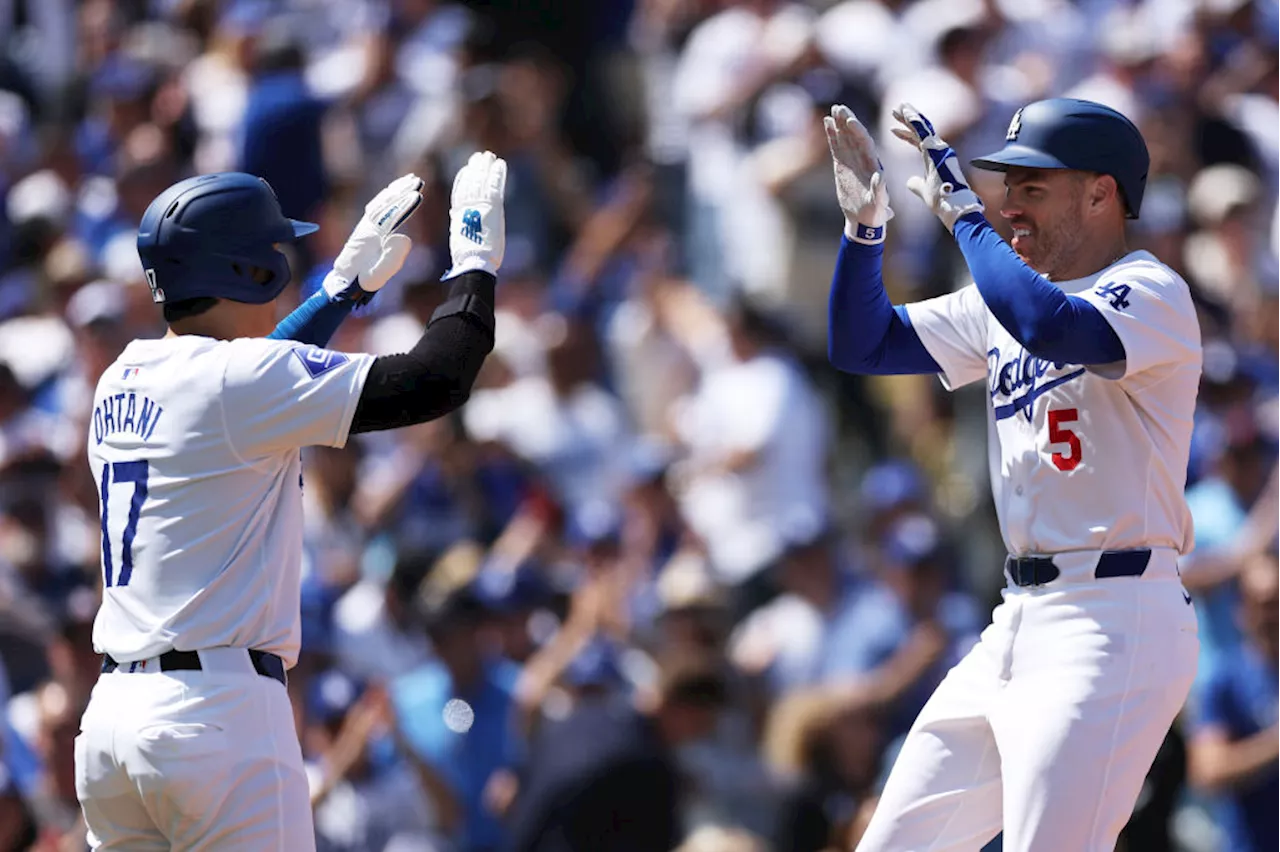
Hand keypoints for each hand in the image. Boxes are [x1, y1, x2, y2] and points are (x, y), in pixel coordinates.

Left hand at [324, 174, 424, 302]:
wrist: (342, 285)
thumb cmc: (360, 284)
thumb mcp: (376, 277)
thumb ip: (391, 259)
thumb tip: (403, 238)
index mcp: (369, 239)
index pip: (389, 218)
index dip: (403, 206)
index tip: (417, 195)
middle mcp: (365, 228)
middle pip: (385, 205)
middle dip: (401, 192)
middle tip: (417, 180)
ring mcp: (364, 227)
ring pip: (380, 204)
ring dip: (394, 191)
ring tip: (410, 179)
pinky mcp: (364, 229)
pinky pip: (376, 208)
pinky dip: (387, 197)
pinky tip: (394, 191)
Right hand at [446, 150, 506, 278]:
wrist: (475, 261)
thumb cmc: (469, 257)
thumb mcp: (459, 235)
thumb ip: (461, 223)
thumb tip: (460, 217)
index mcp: (457, 213)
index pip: (460, 190)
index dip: (464, 178)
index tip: (467, 168)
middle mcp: (467, 206)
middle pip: (471, 181)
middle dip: (475, 168)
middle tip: (480, 156)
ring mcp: (479, 204)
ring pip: (482, 180)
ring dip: (485, 167)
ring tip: (489, 156)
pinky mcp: (493, 207)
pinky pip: (495, 186)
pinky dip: (497, 174)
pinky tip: (500, 164)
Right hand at [823, 104, 892, 243]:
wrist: (865, 220)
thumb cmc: (875, 214)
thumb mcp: (880, 204)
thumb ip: (880, 191)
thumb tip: (880, 178)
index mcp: (873, 166)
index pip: (865, 144)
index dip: (858, 132)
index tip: (850, 121)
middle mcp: (863, 160)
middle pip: (855, 136)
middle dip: (847, 122)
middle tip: (839, 107)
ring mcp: (852, 162)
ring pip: (845, 138)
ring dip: (839, 124)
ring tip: (833, 109)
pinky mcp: (843, 166)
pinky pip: (837, 147)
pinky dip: (832, 135)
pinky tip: (826, 122)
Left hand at [890, 103, 983, 231]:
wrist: (953, 206)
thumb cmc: (942, 201)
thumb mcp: (924, 191)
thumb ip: (916, 184)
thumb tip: (909, 181)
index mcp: (935, 158)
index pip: (919, 141)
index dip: (907, 134)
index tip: (894, 129)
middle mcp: (940, 149)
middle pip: (921, 130)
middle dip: (908, 119)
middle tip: (896, 109)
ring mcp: (940, 148)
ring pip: (922, 127)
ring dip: (910, 116)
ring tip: (898, 107)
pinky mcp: (937, 149)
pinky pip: (923, 131)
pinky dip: (914, 121)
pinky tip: (905, 113)